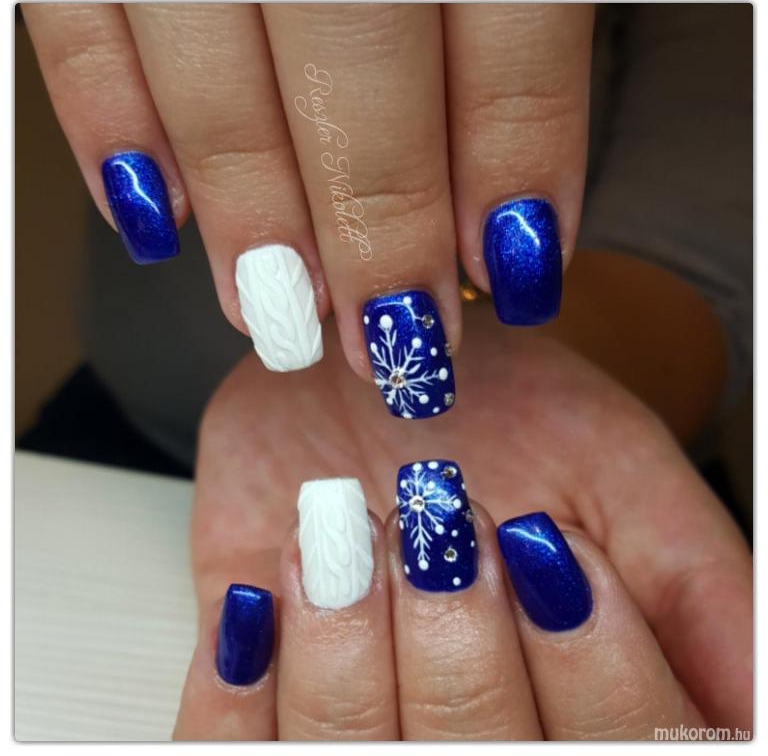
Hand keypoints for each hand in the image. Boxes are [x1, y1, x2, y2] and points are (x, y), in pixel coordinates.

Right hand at [23, 3, 591, 413]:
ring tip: (275, 313)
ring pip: (212, 60)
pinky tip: (152, 217)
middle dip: (377, 228)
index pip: (507, 25)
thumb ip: (506, 28)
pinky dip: (108, 120)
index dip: (512, 166)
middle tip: (394, 346)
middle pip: (355, 69)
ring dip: (251, 212)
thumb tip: (501, 214)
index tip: (515, 277)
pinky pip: (76, 15)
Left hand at [172, 302, 751, 739]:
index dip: (589, 661)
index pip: (620, 750)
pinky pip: (229, 749)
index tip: (544, 540)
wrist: (379, 375)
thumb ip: (699, 584)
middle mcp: (474, 726)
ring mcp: (360, 725)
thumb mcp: (618, 465)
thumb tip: (749, 709)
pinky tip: (261, 597)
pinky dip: (240, 685)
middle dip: (456, 638)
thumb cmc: (503, 413)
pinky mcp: (256, 705)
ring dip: (346, 641)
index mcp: (577, 699)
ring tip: (343, 531)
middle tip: (440, 519)